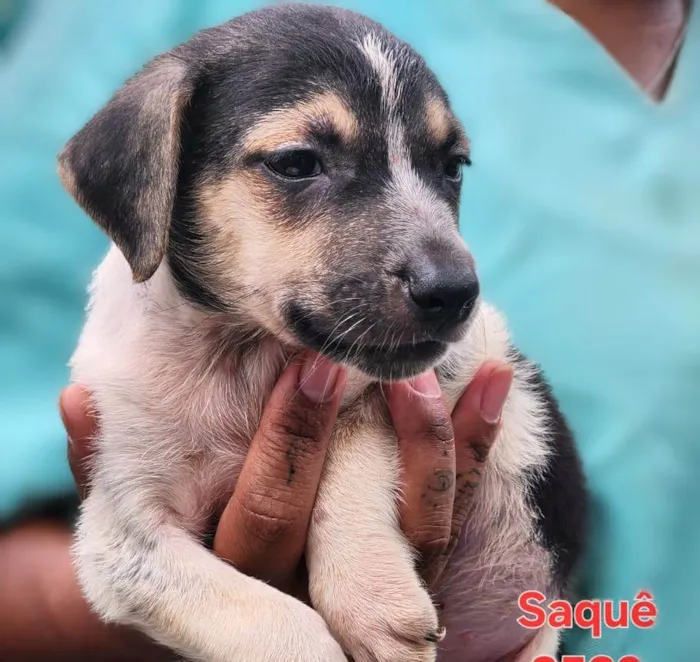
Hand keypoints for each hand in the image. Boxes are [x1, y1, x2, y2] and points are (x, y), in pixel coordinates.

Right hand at [61, 354, 510, 656]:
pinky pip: (453, 511)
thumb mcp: (135, 505)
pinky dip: (473, 442)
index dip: (287, 451)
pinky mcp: (414, 564)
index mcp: (227, 578)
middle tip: (337, 356)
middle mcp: (306, 592)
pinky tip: (494, 379)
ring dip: (427, 440)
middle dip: (331, 440)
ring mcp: (373, 586)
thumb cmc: (175, 528)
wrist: (244, 599)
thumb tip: (81, 399)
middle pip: (332, 528)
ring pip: (414, 529)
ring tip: (424, 363)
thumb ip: (104, 462)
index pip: (253, 535)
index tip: (309, 365)